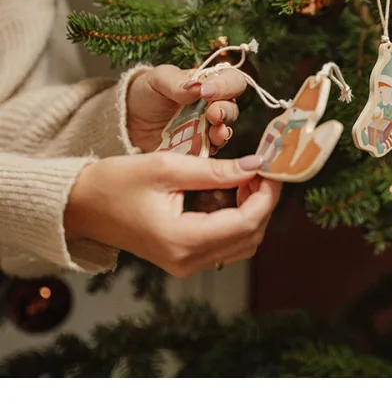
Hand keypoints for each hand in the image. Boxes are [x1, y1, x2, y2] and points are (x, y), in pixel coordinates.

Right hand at [64, 152, 280, 276]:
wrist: (80, 206)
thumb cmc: (115, 183)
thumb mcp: (168, 167)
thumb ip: (217, 170)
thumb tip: (257, 166)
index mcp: (183, 241)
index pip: (246, 223)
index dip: (267, 195)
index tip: (273, 168)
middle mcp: (188, 261)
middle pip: (250, 236)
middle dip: (263, 201)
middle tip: (261, 169)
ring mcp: (186, 264)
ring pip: (242, 243)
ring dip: (252, 210)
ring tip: (244, 177)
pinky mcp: (184, 258)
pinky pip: (225, 243)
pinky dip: (236, 218)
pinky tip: (227, 192)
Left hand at [126, 65, 246, 152]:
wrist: (129, 120)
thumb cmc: (148, 93)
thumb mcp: (157, 79)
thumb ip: (176, 81)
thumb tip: (197, 87)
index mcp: (209, 84)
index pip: (232, 81)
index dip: (226, 85)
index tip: (207, 91)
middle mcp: (214, 106)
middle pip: (232, 108)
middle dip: (225, 111)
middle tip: (212, 113)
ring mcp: (207, 129)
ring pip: (226, 130)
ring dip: (223, 132)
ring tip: (216, 132)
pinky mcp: (198, 148)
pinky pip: (211, 151)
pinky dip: (211, 149)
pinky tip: (206, 147)